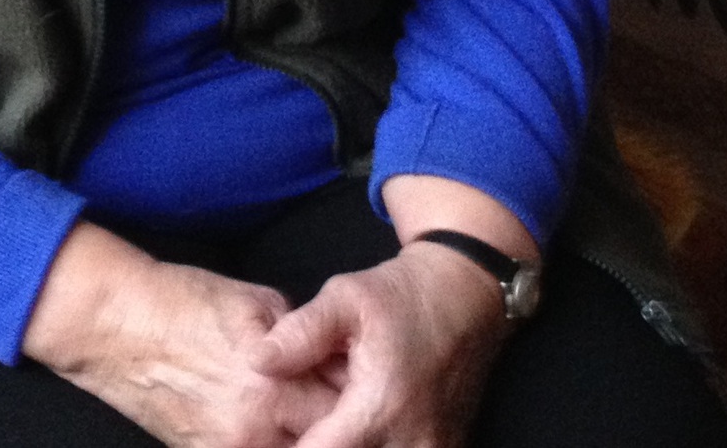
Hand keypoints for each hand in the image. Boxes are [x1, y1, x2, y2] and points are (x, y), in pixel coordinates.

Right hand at [23, 223, 338, 447]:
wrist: (115, 323)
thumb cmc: (181, 302)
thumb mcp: (258, 302)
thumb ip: (302, 336)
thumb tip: (331, 356)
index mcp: (272, 384)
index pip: (344, 410)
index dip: (362, 399)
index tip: (373, 388)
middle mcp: (253, 429)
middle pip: (323, 443)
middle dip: (342, 428)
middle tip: (352, 411)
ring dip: (308, 438)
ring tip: (313, 417)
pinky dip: (276, 443)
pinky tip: (279, 426)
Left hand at [251, 242, 507, 447]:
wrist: (469, 295)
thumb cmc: (403, 294)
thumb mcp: (346, 296)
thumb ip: (301, 332)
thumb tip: (257, 362)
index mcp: (381, 407)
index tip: (270, 434)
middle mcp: (412, 441)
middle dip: (314, 447)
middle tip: (295, 429)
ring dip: (349, 447)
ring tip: (324, 427)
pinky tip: (357, 431)